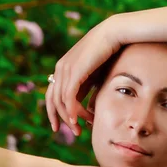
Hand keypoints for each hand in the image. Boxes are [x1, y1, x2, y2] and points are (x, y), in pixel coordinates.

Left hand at [45, 15, 121, 135]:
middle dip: (61, 119)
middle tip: (74, 132)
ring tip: (80, 129)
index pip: (52, 95)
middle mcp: (60, 68)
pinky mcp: (74, 72)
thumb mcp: (94, 76)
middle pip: (53, 100)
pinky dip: (71, 110)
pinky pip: (68, 97)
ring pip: (61, 101)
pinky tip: (77, 120)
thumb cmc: (109, 53)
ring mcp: (65, 69)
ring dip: (70, 117)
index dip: (54, 112)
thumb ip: (87, 90)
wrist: (114, 34)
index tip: (61, 126)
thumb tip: (86, 109)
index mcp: (63, 68)